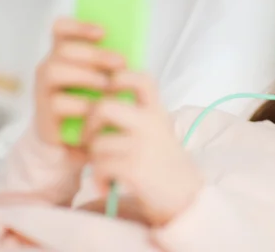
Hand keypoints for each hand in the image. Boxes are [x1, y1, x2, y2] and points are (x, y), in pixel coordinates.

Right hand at [34, 18, 124, 151]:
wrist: (81, 142)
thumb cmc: (96, 105)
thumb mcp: (106, 82)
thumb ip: (113, 66)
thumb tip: (133, 54)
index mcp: (65, 56)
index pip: (61, 30)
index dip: (79, 27)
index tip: (103, 32)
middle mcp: (50, 68)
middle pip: (64, 50)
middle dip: (94, 54)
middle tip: (120, 63)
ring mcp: (44, 90)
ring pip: (54, 71)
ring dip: (85, 76)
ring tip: (108, 85)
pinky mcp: (44, 114)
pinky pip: (57, 103)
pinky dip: (81, 104)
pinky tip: (97, 109)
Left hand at [83, 71, 202, 226]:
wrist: (185, 197)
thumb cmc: (165, 164)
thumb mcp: (159, 131)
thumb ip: (138, 115)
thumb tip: (100, 104)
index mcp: (157, 111)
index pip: (141, 79)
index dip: (120, 77)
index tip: (109, 91)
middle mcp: (152, 123)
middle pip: (103, 107)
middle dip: (89, 125)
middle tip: (91, 139)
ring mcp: (143, 145)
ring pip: (96, 142)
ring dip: (94, 160)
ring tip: (105, 169)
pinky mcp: (135, 168)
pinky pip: (99, 166)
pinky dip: (99, 179)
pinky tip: (108, 184)